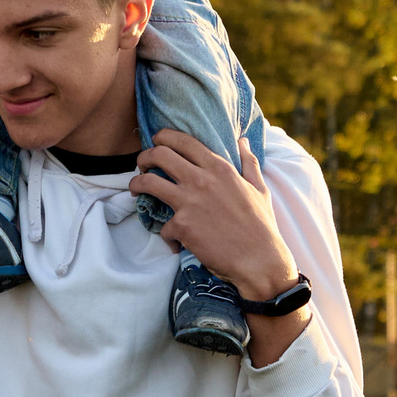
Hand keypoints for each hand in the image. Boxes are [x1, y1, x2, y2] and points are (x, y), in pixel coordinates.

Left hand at [129, 131, 313, 367]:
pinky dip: (166, 235)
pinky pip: (162, 226)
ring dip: (136, 184)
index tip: (156, 140)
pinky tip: (175, 242)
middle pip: (159, 155)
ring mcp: (189, 202)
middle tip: (141, 165)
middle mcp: (201, 180)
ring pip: (148, 183)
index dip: (164, 137)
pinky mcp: (182, 226)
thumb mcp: (259, 188)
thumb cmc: (261, 225)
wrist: (259, 260)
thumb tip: (243, 140)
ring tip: (135, 190)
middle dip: (144, 157)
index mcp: (219, 168)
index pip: (183, 141)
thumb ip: (249, 161)